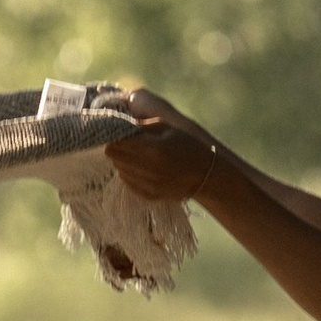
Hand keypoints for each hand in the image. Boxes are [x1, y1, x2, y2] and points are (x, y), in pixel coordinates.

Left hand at [101, 86, 218, 207]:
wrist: (206, 175)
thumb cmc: (188, 146)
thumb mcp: (168, 128)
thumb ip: (142, 125)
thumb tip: (119, 125)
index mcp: (153, 148)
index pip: (116, 142)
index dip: (115, 136)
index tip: (120, 133)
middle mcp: (148, 169)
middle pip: (113, 156)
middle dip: (117, 148)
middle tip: (128, 144)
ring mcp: (148, 184)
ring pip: (118, 169)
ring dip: (124, 161)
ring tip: (139, 156)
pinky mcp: (148, 195)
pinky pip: (127, 182)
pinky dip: (130, 174)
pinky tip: (144, 169)